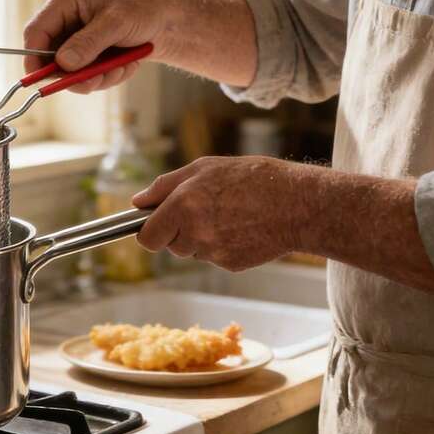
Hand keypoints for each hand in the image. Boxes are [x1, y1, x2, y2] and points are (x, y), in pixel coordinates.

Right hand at [22, 0, 162, 93]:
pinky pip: (87, 77)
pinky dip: (107, 77)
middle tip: (94, 82)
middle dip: (73, 75)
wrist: (166, 22)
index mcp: (65, 3)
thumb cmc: (142, 10)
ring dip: (95, 78)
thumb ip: (88, 43)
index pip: (35, 32)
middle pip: (50, 58)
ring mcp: (77, 41)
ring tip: (120, 68)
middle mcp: (66, 22)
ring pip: (70, 73)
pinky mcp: (88, 56)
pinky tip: (125, 65)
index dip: (34, 57)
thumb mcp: (115, 23)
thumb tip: (62, 64)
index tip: (40, 80)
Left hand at [131, 156, 313, 270]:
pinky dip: (222, 245)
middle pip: (170, 246)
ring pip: (192, 251)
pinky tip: (241, 227)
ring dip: (200, 238)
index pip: (147, 237)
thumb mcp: (204, 168)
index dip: (149, 232)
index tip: (154, 226)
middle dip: (178, 232)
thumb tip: (137, 202)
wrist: (297, 204)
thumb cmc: (251, 178)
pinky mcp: (231, 265)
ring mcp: (214, 252)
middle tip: (202, 210)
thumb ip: (164, 186)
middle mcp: (195, 232)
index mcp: (183, 205)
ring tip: (227, 215)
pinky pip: (214, 257)